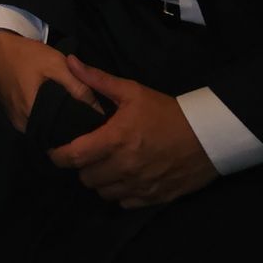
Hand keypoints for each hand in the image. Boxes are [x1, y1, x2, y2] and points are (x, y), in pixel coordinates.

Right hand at [0, 28, 100, 130]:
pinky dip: (46, 118)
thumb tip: (99, 110)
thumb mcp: (55, 64)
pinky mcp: (11, 114)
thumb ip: (78, 86)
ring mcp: (15, 121)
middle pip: (53, 133)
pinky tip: (55, 109)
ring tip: (74, 114)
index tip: (94, 124)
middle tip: (86, 118)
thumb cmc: (24, 54)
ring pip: (43, 129)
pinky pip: (34, 123)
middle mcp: (21, 124)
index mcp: (32, 115)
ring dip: (57, 123)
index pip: (62, 133)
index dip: (79, 129)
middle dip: (69, 127)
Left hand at [47, 55, 218, 207]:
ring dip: (99, 181)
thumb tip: (70, 61)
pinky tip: (123, 178)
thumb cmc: (166, 112)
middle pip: (85, 178)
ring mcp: (140, 185)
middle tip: (86, 154)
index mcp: (115, 140)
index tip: (54, 151)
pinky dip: (119, 192)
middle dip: (81, 166)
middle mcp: (124, 167)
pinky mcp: (155, 197)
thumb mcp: (132, 91)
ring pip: (103, 193)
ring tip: (104, 165)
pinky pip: (124, 202)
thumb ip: (97, 79)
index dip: (58, 156)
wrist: (208, 136)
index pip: (74, 156)